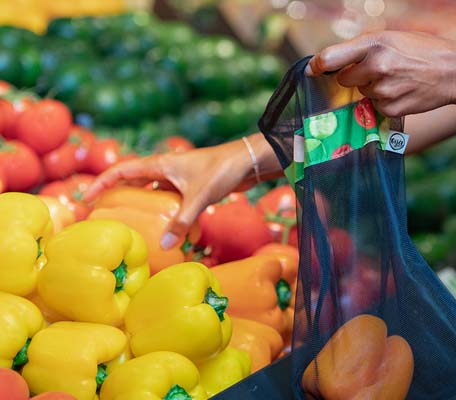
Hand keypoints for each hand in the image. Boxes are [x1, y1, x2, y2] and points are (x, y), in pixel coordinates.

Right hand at [84, 138, 259, 249]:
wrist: (249, 161)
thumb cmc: (222, 170)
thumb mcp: (200, 196)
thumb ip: (182, 221)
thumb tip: (163, 244)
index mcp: (161, 164)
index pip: (122, 170)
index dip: (102, 182)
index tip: (87, 197)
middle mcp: (166, 169)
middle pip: (133, 181)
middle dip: (116, 195)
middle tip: (103, 214)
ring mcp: (178, 177)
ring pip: (152, 191)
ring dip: (140, 204)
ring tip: (128, 223)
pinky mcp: (190, 186)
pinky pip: (169, 199)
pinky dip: (163, 211)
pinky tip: (164, 227)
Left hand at [306, 31, 455, 116]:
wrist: (454, 71)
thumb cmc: (420, 50)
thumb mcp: (391, 38)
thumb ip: (361, 49)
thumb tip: (327, 64)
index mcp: (375, 43)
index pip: (330, 57)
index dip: (317, 65)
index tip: (312, 70)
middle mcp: (376, 66)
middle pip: (344, 79)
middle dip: (353, 76)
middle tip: (376, 69)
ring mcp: (383, 90)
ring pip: (361, 93)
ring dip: (372, 88)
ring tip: (397, 78)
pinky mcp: (389, 108)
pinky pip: (374, 106)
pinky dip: (383, 101)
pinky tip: (402, 91)